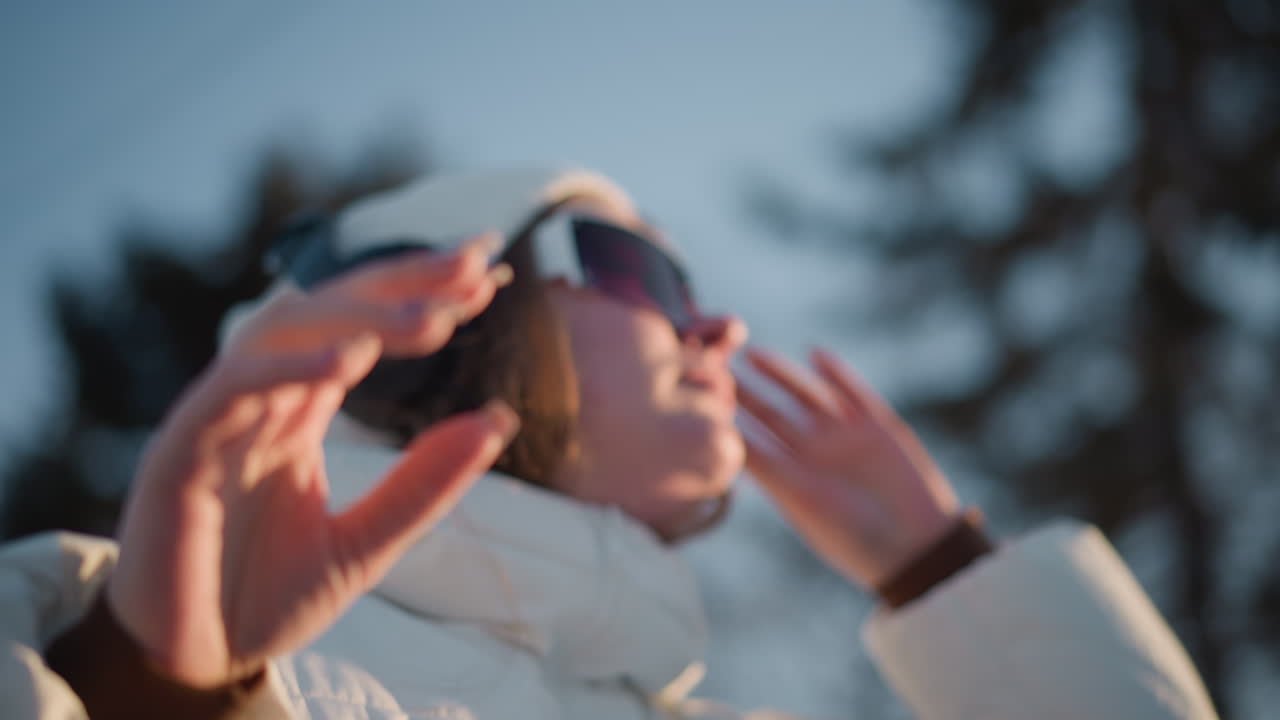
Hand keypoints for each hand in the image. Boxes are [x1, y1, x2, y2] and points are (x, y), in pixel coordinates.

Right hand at [107, 235, 516, 687]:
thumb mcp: (366, 544)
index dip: (420, 293)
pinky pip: (231, 392)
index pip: (362, 328)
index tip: (490, 273)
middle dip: (403, 284)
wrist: (198, 665)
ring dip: (360, 317)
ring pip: (283, 332)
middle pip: (330, 310)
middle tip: (474, 270)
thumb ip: (424, 483)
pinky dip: (287, 367)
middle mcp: (260, 400)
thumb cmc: (269, 598)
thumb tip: (500, 419)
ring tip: (433, 321)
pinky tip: (349, 360)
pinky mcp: (179, 455)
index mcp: (299, 410)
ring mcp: (218, 420)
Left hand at [736, 347, 960, 590]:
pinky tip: (815, 355)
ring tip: (751, 355)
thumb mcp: (800, 498)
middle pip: (772, 414)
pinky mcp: (877, 426)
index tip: (699, 395)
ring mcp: (844, 438)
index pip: (751, 439)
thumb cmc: (851, 535)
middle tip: (712, 362)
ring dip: (780, 375)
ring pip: (806, 396)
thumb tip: (723, 438)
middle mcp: (812, 454)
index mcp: (790, 476)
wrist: (915, 547)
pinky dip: (836, 373)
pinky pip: (852, 393)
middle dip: (745, 389)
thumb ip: (766, 465)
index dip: (728, 416)